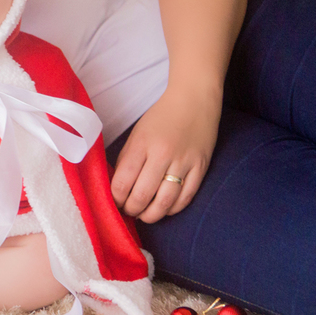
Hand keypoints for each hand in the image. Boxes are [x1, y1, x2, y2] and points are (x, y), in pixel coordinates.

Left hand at [110, 83, 220, 222]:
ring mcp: (184, 163)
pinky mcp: (201, 168)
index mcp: (142, 145)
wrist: (194, 100)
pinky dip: (172, 209)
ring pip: (165, 203)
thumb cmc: (161, 117)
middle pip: (142, 196)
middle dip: (131, 209)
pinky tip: (164, 209)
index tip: (114, 202)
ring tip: (144, 214)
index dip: (115, 199)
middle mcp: (162, 155)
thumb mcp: (136, 134)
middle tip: (128, 210)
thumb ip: (127, 159)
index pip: (123, 182)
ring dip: (151, 215)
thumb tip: (118, 187)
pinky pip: (186, 198)